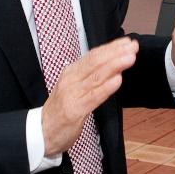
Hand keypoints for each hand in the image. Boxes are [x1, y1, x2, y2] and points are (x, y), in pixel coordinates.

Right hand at [40, 37, 138, 154]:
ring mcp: (73, 94)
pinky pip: (94, 96)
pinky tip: (118, 80)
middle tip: (133, 46)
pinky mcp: (75, 110)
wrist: (42, 131)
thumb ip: (90, 76)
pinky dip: (106, 87)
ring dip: (115, 65)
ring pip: (96, 76)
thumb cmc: (61, 109)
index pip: (93, 55)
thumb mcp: (73, 86)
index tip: (127, 42)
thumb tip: (112, 64)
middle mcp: (71, 79)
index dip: (111, 47)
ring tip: (130, 58)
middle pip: (96, 62)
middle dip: (116, 52)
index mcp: (71, 72)